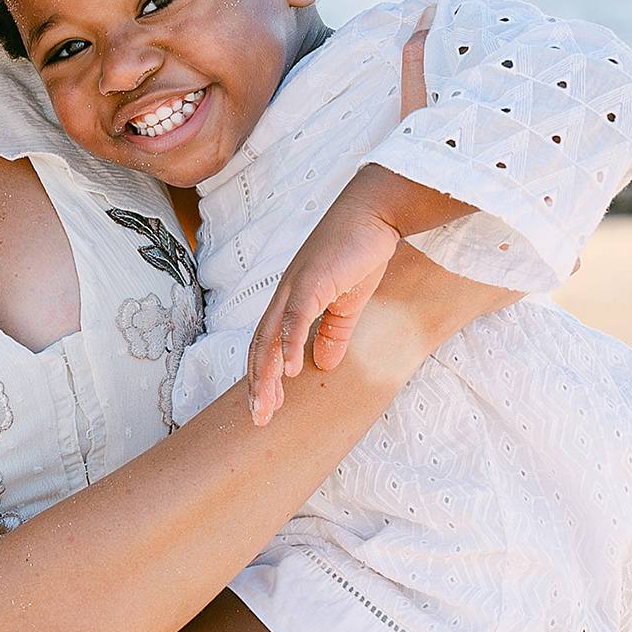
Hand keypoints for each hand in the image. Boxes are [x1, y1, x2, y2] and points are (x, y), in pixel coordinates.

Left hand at [246, 182, 402, 423]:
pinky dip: (290, 343)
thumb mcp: (347, 305)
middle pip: (261, 346)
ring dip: (267, 373)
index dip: (264, 377)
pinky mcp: (312, 279)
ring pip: (271, 336)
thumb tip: (322, 365)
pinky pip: (296, 316)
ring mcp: (295, 287)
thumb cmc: (359, 253)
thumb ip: (334, 334)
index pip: (267, 345)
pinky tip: (291, 370)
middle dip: (258, 385)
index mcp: (291, 302)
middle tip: (258, 417)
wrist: (373, 214)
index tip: (265, 407)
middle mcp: (285, 296)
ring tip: (266, 403)